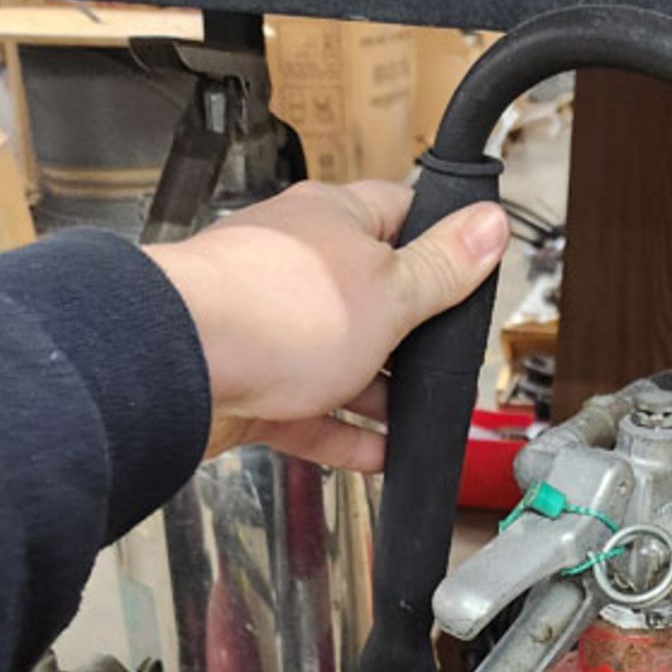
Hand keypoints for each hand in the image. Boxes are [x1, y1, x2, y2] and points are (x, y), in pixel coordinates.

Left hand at [145, 180, 509, 469]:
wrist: (182, 367)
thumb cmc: (275, 310)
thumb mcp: (390, 291)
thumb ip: (442, 267)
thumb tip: (490, 223)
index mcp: (334, 222)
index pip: (400, 215)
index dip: (439, 242)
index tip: (469, 270)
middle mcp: (297, 265)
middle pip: (369, 296)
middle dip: (409, 337)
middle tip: (446, 365)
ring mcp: (268, 325)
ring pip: (338, 359)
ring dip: (379, 395)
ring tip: (415, 422)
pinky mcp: (248, 380)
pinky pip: (306, 411)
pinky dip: (342, 434)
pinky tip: (375, 456)